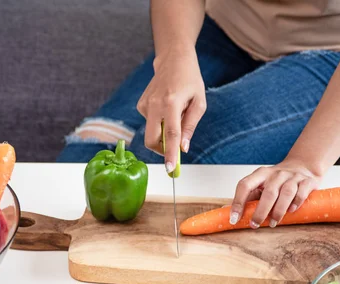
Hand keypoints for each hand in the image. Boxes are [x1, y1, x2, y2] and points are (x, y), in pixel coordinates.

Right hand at [136, 48, 205, 171]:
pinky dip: (159, 122)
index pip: (170, 135)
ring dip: (163, 132)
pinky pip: (150, 123)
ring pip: (151, 132)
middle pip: (152, 139)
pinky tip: (166, 108)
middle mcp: (155, 104)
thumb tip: (183, 147)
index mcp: (171, 103)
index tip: (170, 169)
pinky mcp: (141, 104)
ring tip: (175, 114)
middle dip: (162, 150)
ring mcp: (145, 104)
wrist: (173, 59)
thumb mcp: (199, 102)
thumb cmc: (190, 79)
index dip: (170, 154)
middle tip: (174, 151)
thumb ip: (190, 126)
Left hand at [230, 160, 322, 227]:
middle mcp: (276, 174)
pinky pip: (301, 192)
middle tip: (255, 225)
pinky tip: (291, 211)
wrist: (303, 166)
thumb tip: (226, 212)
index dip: (238, 202)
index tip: (234, 218)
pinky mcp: (307, 181)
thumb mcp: (261, 184)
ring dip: (278, 211)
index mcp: (260, 174)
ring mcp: (292, 176)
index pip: (245, 185)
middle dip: (260, 211)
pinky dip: (296, 203)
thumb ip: (248, 197)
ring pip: (285, 193)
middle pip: (268, 193)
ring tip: (272, 224)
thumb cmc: (277, 181)